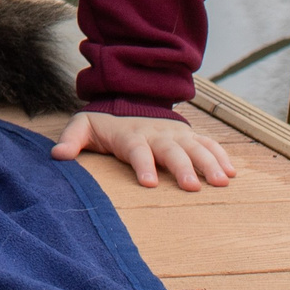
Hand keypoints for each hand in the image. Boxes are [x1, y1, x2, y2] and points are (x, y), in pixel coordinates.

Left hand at [52, 110, 235, 191]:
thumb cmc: (105, 124)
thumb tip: (57, 155)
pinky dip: (221, 156)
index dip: (142, 165)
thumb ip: (72, 139)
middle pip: (171, 150)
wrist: (128, 102)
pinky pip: (207, 144)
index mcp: (130, 135)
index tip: (149, 183)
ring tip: (221, 182)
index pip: (136, 150)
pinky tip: (232, 173)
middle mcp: (155, 133)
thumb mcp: (84, 127)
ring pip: (194, 147)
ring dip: (208, 163)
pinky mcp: (188, 136)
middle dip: (182, 167)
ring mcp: (174, 134)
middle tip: (193, 188)